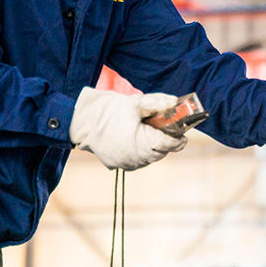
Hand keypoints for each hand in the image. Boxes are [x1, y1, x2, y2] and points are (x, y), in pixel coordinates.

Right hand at [70, 88, 186, 169]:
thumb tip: (175, 101)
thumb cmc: (109, 110)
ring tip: (150, 135)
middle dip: (166, 144)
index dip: (178, 140)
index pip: (169, 145)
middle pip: (160, 153)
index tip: (183, 136)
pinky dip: (139, 153)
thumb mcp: (135, 102)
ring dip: (152, 149)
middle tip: (167, 132)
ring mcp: (125, 163)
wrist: (81, 121)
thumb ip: (158, 102)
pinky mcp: (116, 165)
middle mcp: (137, 157)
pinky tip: (136, 141)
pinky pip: (135, 162)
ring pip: (148, 159)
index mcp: (144, 142)